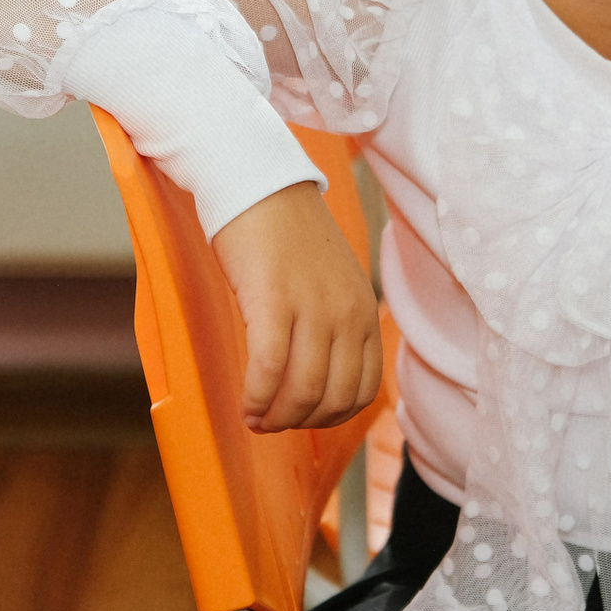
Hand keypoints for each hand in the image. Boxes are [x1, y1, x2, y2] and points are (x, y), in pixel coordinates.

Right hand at [209, 181, 381, 431]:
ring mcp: (314, 307)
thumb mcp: (334, 283)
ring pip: (304, 391)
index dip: (333, 417)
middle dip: (302, 423)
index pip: (365, 390)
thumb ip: (337, 325)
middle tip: (273, 423)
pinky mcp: (274, 301)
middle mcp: (347, 313)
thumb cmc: (289, 239)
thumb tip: (321, 381)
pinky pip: (270, 369)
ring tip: (257, 417)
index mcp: (365, 311)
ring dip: (277, 417)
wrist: (261, 188)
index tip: (305, 419)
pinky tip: (246, 403)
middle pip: (334, 398)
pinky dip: (257, 397)